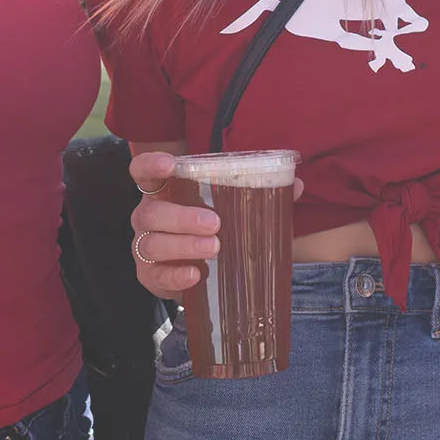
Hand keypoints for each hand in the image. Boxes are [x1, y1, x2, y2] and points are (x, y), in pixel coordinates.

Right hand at [125, 149, 303, 296]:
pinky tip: (195, 275)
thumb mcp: (234, 207)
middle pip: (152, 211)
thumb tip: (296, 184)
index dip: (151, 164)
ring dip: (183, 245)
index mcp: (166, 191)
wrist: (200, 269)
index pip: (144, 171)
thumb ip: (262, 193)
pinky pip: (156, 275)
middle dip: (182, 217)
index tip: (170, 166)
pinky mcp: (150, 275)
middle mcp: (149, 216)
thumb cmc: (214, 227)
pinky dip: (175, 275)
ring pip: (152, 243)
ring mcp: (145, 246)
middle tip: (215, 223)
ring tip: (214, 248)